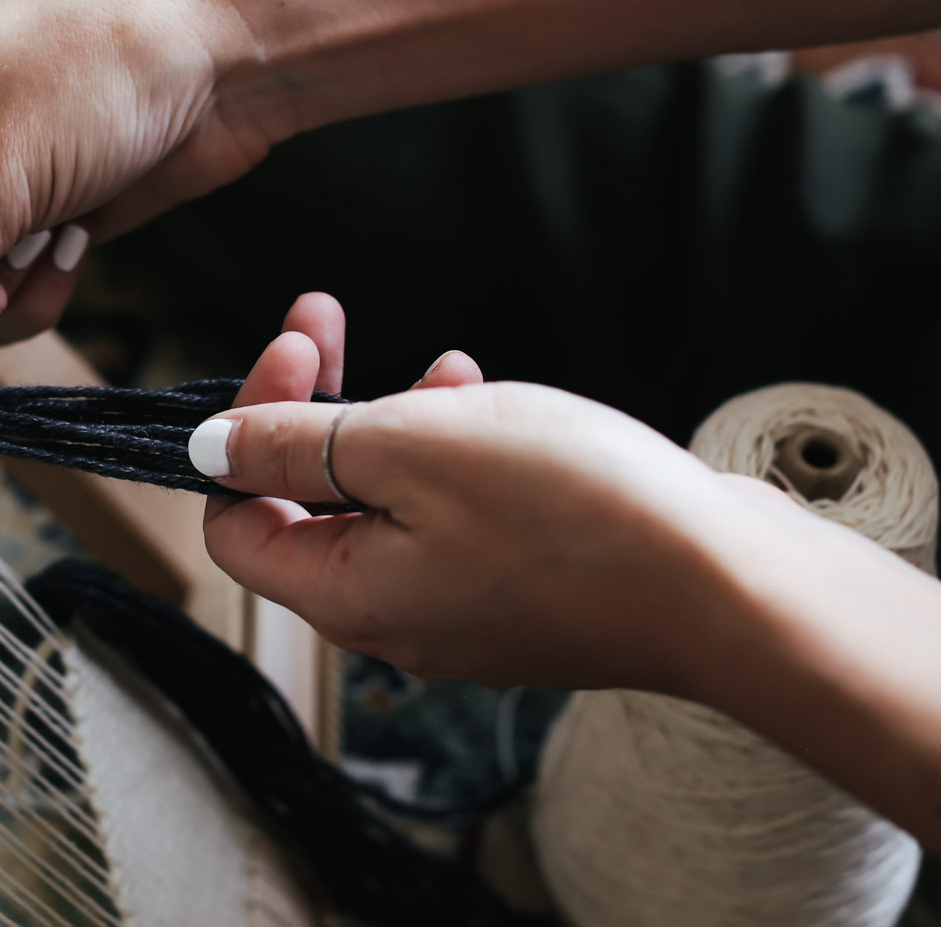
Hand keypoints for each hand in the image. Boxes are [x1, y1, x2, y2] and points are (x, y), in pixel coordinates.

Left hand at [194, 295, 789, 691]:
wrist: (730, 587)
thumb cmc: (575, 512)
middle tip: (328, 320)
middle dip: (314, 407)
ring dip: (393, 424)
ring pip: (389, 506)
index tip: (296, 345)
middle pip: (310, 506)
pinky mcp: (524, 598)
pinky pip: (456, 521)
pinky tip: (498, 409)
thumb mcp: (412, 446)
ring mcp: (462, 615)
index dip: (243, 425)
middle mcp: (392, 620)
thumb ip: (298, 445)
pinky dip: (456, 458)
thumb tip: (210, 448)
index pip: (236, 519)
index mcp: (344, 594)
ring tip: (444, 367)